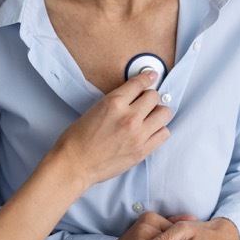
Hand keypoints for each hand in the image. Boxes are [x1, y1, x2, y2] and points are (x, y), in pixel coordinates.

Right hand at [49, 70, 172, 187]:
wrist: (75, 164)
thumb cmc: (78, 138)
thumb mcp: (95, 109)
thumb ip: (117, 102)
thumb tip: (134, 96)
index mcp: (114, 102)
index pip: (139, 83)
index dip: (146, 77)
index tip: (151, 76)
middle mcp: (129, 116)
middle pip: (154, 96)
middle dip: (150, 98)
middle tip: (145, 103)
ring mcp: (138, 134)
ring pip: (165, 113)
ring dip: (158, 113)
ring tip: (150, 117)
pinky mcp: (143, 150)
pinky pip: (164, 133)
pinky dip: (159, 130)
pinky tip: (150, 131)